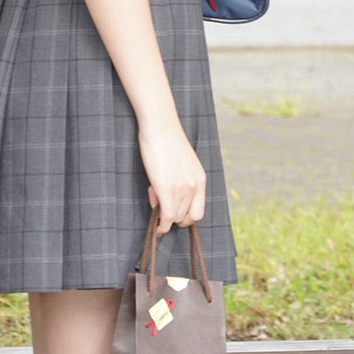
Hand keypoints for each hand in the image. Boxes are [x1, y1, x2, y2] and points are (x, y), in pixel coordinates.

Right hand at [139, 118, 206, 233]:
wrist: (160, 126)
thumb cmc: (167, 142)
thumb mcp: (182, 164)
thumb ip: (180, 181)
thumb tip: (168, 200)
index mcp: (200, 179)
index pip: (199, 212)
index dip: (185, 217)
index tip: (172, 211)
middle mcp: (194, 185)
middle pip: (186, 217)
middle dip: (172, 216)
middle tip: (158, 200)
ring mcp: (181, 188)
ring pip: (175, 218)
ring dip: (163, 216)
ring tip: (153, 194)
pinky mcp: (166, 188)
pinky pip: (167, 218)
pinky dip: (162, 227)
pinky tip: (157, 228)